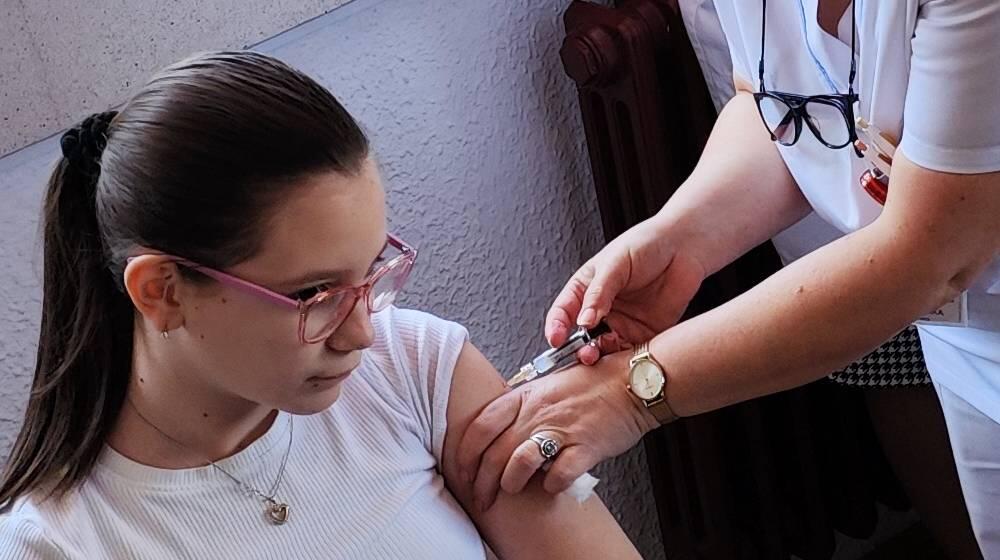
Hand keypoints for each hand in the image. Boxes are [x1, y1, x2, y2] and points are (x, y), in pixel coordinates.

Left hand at [456, 351, 657, 511]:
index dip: (465, 452)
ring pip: (519, 463)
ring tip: (512, 489)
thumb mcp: (549, 384)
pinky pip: (559, 475)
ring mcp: (561, 429)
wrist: (632, 383)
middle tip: (481, 495)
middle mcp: (538, 412)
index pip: (481, 425)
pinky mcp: (585, 447)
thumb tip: (500, 424)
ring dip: (511, 483)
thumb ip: (523, 403)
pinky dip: (551, 486)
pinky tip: (551, 486)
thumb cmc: (594, 383)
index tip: (463, 469)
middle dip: (482, 481)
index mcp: (526, 395)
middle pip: (495, 451)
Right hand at [546, 217, 704, 363]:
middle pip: (581, 336)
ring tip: (599, 355)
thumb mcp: (616, 263)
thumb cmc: (647, 244)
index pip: (564, 311)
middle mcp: (602, 308)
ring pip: (604, 348)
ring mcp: (623, 322)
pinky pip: (630, 352)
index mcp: (587, 288)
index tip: (556, 339)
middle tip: (581, 353)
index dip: (556, 327)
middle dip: (577, 348)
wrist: (685, 246)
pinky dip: (624, 359)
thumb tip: (583, 320)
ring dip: (599, 356)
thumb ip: (598, 292)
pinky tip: (622, 356)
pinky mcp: (644, 333)